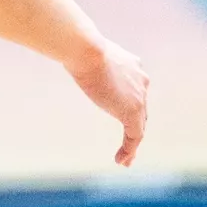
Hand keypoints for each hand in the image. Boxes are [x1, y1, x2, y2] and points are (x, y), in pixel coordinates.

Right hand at [65, 37, 148, 165]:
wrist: (87, 50)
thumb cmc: (79, 45)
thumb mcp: (83, 50)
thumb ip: (82, 55)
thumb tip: (64, 47)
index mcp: (133, 66)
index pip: (135, 88)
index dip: (128, 100)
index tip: (120, 108)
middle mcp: (141, 81)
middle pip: (141, 109)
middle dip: (135, 125)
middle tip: (129, 141)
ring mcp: (139, 97)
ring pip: (140, 125)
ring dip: (133, 142)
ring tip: (125, 158)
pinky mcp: (132, 112)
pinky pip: (135, 136)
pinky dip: (129, 149)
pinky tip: (121, 161)